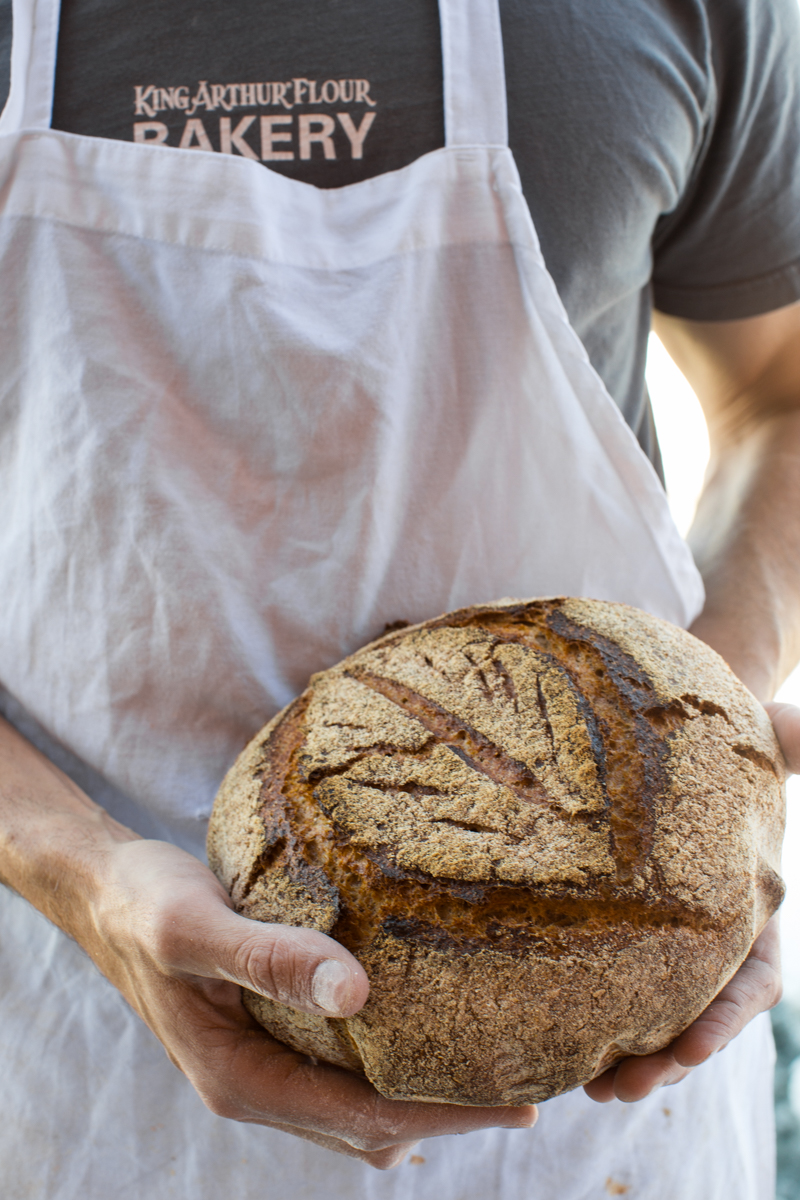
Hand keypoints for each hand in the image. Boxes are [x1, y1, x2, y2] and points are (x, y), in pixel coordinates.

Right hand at [87, 839, 536, 1166]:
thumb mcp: (196, 927)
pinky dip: (389, 1063)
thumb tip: (356, 991)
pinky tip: (423, 1025)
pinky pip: (340, 1070)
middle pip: (371, 1128)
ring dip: (421, 1096)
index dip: (446, 1117)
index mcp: (240, 1077)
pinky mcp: (268, 1033)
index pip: (366, 1120)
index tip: (519, 1102)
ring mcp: (263, 1064)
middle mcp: (256, 1084)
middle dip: (447, 1116)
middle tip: (528, 1087)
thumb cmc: (144, 905)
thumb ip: (268, 957)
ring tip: (490, 1063)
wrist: (105, 894)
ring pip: (357, 1106)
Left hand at [583, 700, 799, 1103]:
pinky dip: (595, 1026)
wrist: (680, 748)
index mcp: (754, 911)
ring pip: (656, 1018)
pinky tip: (561, 1054)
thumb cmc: (729, 748)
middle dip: (669, 1057)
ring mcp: (669, 947)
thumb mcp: (764, 740)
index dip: (728, 1016)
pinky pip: (613, 991)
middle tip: (626, 1086)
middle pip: (699, 1016)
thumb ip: (796, 739)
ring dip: (632, 1060)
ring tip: (593, 1087)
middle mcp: (714, 942)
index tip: (696, 1046)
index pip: (752, 979)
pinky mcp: (624, 939)